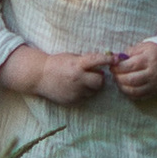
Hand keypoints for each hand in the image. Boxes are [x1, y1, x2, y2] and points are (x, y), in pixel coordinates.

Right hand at [0, 42, 114, 106]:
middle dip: (99, 78)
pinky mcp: (72, 100)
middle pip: (100, 81)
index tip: (117, 59)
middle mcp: (78, 79)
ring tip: (81, 81)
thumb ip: (85, 61)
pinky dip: (82, 93)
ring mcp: (75, 91)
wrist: (39, 75)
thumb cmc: (56, 63)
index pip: (98, 61)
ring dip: (91, 86)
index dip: (109, 59)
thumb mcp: (71, 57)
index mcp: (77, 65)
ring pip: (93, 91)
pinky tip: (73, 87)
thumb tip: (101, 64)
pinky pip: (84, 97)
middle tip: (93, 75)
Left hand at [110, 40, 156, 100]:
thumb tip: (116, 58)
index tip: (112, 65)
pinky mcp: (156, 91)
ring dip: (123, 87)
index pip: (130, 66)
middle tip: (114, 74)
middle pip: (131, 80)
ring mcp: (155, 84)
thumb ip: (130, 52)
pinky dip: (130, 94)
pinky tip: (126, 88)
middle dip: (118, 77)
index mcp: (149, 60)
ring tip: (118, 81)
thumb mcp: (145, 46)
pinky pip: (140, 97)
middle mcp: (152, 73)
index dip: (118, 67)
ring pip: (134, 91)